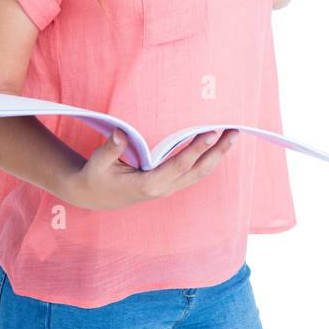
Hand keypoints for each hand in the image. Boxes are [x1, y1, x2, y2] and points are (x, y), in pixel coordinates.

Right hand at [58, 127, 238, 209]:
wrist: (94, 197)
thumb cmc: (96, 176)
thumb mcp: (97, 163)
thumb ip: (110, 149)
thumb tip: (120, 133)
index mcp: (147, 185)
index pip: (178, 165)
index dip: (196, 149)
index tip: (211, 132)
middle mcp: (163, 189)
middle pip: (197, 170)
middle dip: (218, 152)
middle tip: (234, 131)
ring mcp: (169, 188)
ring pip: (199, 173)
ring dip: (217, 155)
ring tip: (232, 135)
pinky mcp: (170, 185)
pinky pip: (194, 173)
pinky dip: (208, 159)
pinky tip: (217, 146)